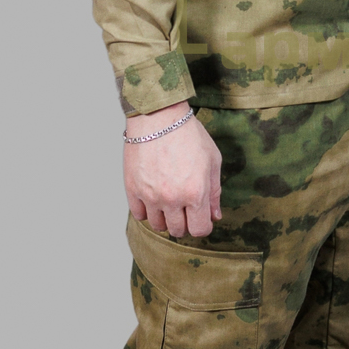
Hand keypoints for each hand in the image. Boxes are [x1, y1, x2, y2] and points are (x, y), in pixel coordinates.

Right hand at [124, 104, 223, 238]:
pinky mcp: (132, 189)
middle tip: (184, 208)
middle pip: (178, 231)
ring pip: (158, 225)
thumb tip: (215, 216)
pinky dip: (147, 210)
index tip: (200, 218)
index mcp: (195, 193)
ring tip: (168, 201)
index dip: (202, 225)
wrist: (158, 117)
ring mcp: (150, 195)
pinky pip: (139, 215)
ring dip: (165, 218)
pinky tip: (153, 197)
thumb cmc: (188, 134)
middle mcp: (172, 199)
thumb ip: (214, 192)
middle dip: (184, 223)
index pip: (200, 230)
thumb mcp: (212, 160)